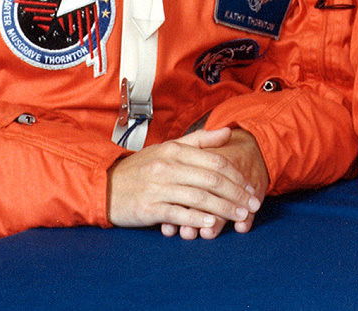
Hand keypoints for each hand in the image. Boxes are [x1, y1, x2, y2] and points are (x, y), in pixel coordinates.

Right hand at [108, 127, 269, 239]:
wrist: (104, 186)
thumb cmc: (141, 168)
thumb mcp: (167, 147)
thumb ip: (199, 140)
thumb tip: (228, 132)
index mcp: (176, 150)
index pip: (215, 162)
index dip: (236, 175)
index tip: (250, 187)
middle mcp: (168, 167)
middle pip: (211, 180)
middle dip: (236, 194)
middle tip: (252, 204)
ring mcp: (158, 188)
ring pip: (199, 198)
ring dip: (224, 208)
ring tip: (240, 216)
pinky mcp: (148, 208)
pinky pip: (178, 213)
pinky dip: (197, 218)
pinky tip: (211, 223)